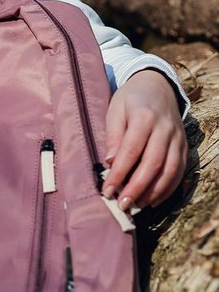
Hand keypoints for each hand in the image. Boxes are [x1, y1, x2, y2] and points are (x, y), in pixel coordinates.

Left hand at [102, 70, 187, 210]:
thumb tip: (110, 162)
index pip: (131, 150)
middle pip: (153, 163)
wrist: (157, 85)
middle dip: (136, 188)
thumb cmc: (130, 99)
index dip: (119, 173)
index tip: (107, 191)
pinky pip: (179, 171)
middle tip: (122, 204)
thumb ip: (113, 136)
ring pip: (169, 170)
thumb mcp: (115, 110)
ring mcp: (178, 138)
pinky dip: (168, 189)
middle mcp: (165, 128)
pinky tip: (153, 200)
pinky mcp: (184, 146)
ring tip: (137, 205)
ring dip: (153, 192)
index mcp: (144, 116)